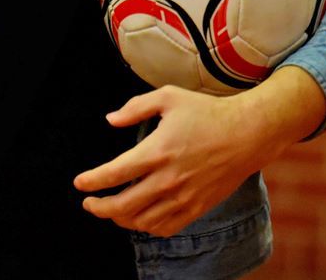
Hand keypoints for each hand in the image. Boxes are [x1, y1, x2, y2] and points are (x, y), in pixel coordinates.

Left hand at [74, 67, 325, 237]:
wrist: (246, 134)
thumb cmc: (206, 112)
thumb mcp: (168, 97)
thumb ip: (135, 107)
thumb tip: (110, 120)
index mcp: (158, 151)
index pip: (116, 173)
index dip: (93, 181)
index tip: (79, 183)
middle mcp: (168, 179)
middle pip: (124, 205)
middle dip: (100, 207)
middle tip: (88, 203)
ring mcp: (184, 197)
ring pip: (143, 221)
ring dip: (121, 219)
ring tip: (109, 211)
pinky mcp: (197, 207)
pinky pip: (166, 227)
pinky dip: (148, 228)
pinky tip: (139, 219)